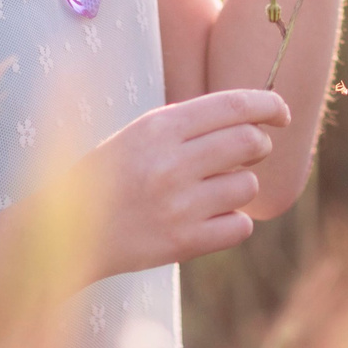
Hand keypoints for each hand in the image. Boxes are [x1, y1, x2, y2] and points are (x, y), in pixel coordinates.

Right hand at [77, 89, 289, 273]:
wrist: (65, 233)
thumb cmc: (108, 176)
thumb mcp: (139, 135)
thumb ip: (189, 123)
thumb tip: (251, 116)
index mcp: (159, 127)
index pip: (234, 104)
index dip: (268, 105)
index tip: (282, 113)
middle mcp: (172, 163)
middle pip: (250, 143)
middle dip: (259, 145)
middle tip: (248, 153)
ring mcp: (179, 205)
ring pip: (247, 186)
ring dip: (240, 186)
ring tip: (211, 191)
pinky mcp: (183, 243)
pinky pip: (240, 226)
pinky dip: (233, 222)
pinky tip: (209, 220)